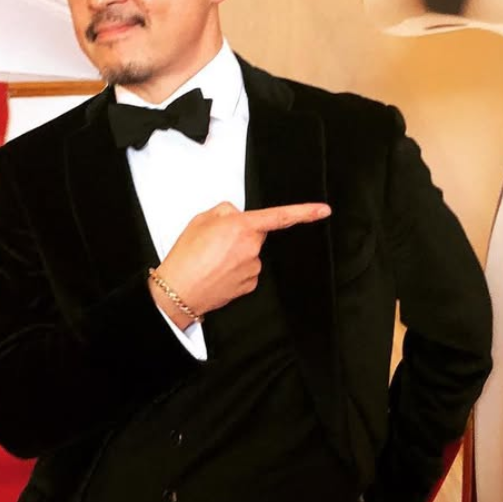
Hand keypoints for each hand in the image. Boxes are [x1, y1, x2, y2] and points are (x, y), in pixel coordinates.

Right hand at [152, 201, 330, 324]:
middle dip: (241, 235)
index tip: (323, 210)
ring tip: (211, 260)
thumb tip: (236, 215)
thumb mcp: (201, 220)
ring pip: (250, 254)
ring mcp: (253, 268)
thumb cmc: (186, 256)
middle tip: (215, 243)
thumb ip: (225, 211)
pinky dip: (234, 270)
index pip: (281, 217)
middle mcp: (252, 248)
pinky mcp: (250, 285)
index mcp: (242, 227)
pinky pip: (247, 271)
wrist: (179, 291)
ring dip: (235, 254)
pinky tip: (217, 272)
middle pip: (255, 235)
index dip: (305, 212)